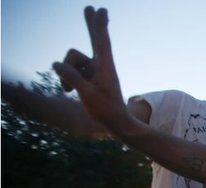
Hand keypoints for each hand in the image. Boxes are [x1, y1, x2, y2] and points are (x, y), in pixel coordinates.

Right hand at [52, 7, 128, 132]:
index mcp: (105, 67)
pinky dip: (66, 79)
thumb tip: (56, 64)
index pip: (102, 42)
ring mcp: (93, 69)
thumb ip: (72, 78)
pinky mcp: (87, 75)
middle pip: (94, 39)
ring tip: (71, 90)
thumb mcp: (87, 95)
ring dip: (66, 74)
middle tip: (91, 7)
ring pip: (71, 61)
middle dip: (90, 24)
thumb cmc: (106, 110)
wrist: (115, 122)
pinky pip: (69, 70)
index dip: (99, 25)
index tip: (102, 9)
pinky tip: (70, 91)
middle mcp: (100, 64)